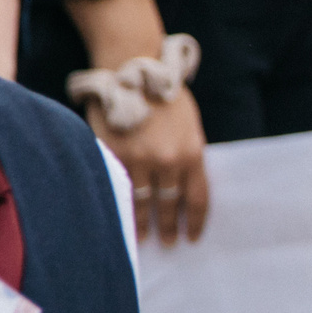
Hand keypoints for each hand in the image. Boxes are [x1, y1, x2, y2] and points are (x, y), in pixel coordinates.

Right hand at [64, 0, 207, 244]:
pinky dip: (121, 206)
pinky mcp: (113, 154)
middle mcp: (167, 160)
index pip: (198, 199)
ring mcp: (138, 159)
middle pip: (169, 206)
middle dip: (169, 228)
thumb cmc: (165, 97)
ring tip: (143, 238)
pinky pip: (118, 188)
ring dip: (143, 224)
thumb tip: (184, 191)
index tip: (192, 238)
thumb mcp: (190, 125)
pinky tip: (121, 218)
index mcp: (192, 152)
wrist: (133, 70)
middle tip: (167, 242)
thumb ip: (188, 157)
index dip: (195, 222)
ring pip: (142, 203)